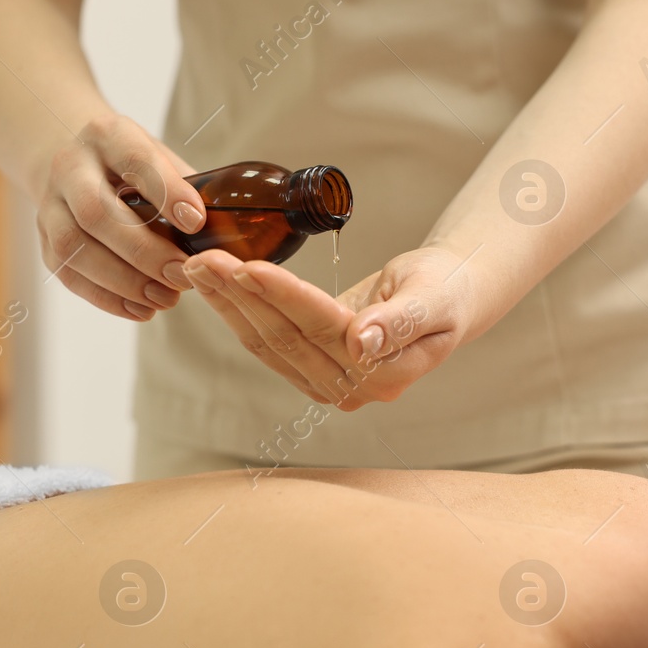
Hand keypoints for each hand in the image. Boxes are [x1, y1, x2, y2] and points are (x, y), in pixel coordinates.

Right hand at [37, 113, 206, 320]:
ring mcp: (50, 206)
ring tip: (166, 299)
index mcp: (106, 136)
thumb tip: (230, 233)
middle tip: (182, 275)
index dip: (165, 191)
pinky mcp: (45, 242)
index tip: (197, 222)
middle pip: (96, 212)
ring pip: (75, 248)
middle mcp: (70, 167)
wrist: (73, 161)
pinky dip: (107, 298)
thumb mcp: (160, 158)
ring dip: (124, 281)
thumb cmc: (133, 165)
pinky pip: (69, 275)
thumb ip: (189, 188)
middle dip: (143, 250)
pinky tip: (141, 309)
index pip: (133, 160)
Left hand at [181, 246, 476, 408]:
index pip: (323, 329)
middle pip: (287, 339)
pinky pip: (268, 342)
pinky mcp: (313, 370)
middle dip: (243, 297)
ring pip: (268, 343)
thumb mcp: (434, 296)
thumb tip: (364, 343)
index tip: (248, 265)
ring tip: (199, 268)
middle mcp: (355, 387)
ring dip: (230, 305)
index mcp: (386, 371)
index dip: (284, 297)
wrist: (448, 295)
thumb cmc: (446, 288)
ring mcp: (331, 383)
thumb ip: (401, 320)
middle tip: (205, 259)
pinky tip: (216, 288)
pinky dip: (239, 312)